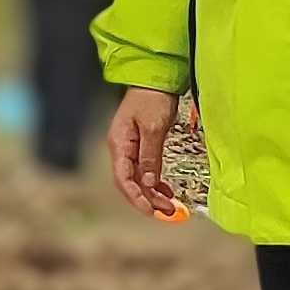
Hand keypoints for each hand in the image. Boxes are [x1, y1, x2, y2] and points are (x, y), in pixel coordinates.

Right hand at [106, 89, 181, 217]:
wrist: (155, 77)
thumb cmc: (152, 97)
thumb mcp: (153, 128)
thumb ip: (150, 156)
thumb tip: (149, 182)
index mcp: (119, 144)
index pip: (123, 179)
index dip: (136, 197)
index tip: (151, 210)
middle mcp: (121, 148)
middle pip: (129, 182)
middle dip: (146, 199)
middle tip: (167, 212)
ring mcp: (129, 147)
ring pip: (138, 178)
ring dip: (152, 193)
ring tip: (170, 205)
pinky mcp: (140, 145)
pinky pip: (144, 170)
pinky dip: (154, 182)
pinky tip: (166, 190)